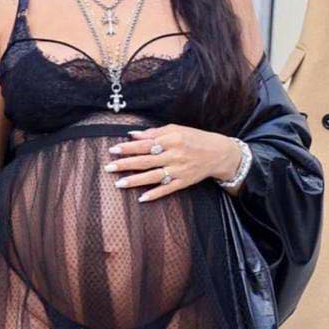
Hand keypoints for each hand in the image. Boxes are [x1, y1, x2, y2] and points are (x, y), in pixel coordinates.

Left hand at [103, 125, 245, 202]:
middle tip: (109, 167)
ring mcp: (179, 170)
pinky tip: (141, 198)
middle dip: (126, 164)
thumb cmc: (194, 138)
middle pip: (145, 161)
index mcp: (171, 139)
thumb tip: (132, 135)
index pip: (145, 144)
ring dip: (135, 181)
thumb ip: (154, 133)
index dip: (128, 148)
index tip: (113, 150)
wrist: (219, 153)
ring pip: (153, 176)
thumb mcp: (176, 129)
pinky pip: (167, 189)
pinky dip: (155, 194)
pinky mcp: (184, 182)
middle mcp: (174, 155)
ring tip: (118, 183)